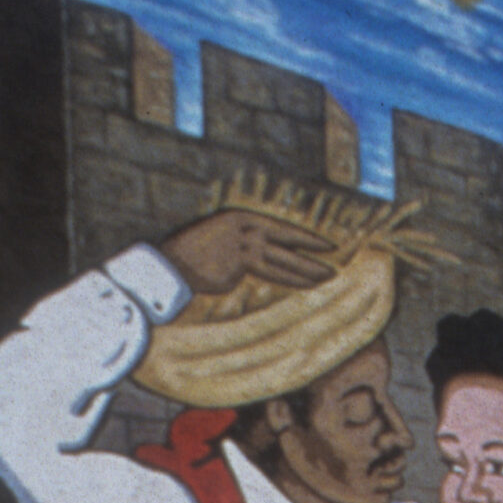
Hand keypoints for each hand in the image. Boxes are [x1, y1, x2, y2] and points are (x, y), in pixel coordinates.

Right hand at [162, 210, 335, 297]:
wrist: (169, 265)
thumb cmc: (195, 254)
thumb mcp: (223, 240)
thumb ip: (248, 244)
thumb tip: (275, 254)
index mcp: (240, 217)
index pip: (280, 227)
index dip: (305, 237)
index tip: (327, 245)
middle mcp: (243, 228)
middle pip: (285, 241)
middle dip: (311, 252)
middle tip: (333, 261)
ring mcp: (241, 245)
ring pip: (282, 259)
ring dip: (306, 270)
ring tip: (327, 277)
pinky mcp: (238, 264)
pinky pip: (271, 272)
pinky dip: (291, 279)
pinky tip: (308, 285)